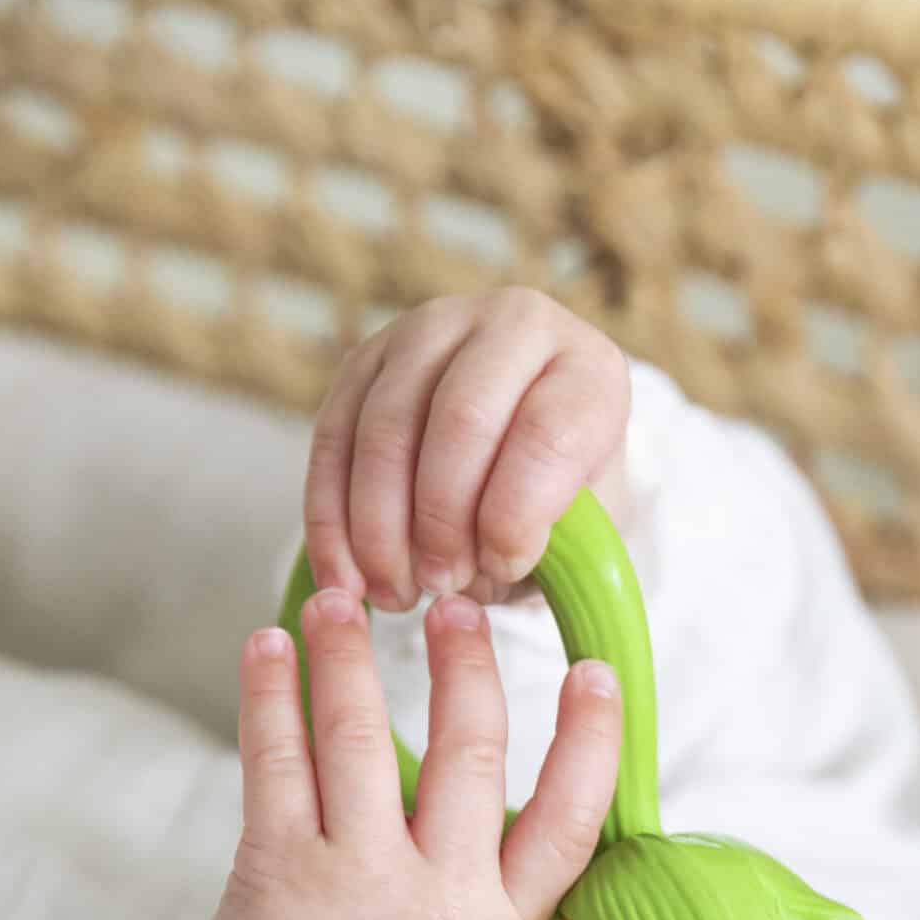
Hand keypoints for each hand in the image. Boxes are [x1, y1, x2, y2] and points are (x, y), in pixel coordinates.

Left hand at [192, 589, 620, 919]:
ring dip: (352, 658)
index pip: (566, 822)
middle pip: (468, 755)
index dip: (588, 744)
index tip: (593, 675)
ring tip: (343, 602)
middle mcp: (437, 892)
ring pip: (363, 739)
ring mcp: (355, 873)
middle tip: (458, 607)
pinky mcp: (278, 864)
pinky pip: (276, 761)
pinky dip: (271, 695)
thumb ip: (517, 919)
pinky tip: (269, 646)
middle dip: (467, 668)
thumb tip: (554, 852)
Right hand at [302, 286, 631, 611]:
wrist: (523, 450)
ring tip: (396, 593)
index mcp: (587, 368)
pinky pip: (334, 436)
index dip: (516, 514)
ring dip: (380, 527)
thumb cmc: (563, 500)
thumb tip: (474, 574)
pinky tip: (346, 578)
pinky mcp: (367, 357)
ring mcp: (432, 330)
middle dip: (442, 520)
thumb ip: (550, 548)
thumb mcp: (584, 528)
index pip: (548, 433)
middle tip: (440, 585)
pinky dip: (332, 518)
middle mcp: (513, 326)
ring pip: (386, 428)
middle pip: (461, 421)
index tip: (502, 569)